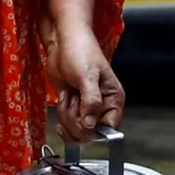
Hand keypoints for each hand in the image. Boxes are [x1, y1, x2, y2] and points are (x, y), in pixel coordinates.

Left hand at [40, 0, 123, 139]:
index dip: (95, 129)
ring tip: (69, 95)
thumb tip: (91, 125)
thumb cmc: (80, 51)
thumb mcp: (87, 76)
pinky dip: (61, 113)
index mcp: (113, 100)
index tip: (84, 120)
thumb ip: (91, 102)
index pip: (110, 129)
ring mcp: (86, 108)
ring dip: (67, 115)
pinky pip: (67, 123)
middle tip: (73, 101)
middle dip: (76, 121)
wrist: (62, 41)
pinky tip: (63, 99)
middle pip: (91, 133)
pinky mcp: (73, 106)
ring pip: (77, 129)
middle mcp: (102, 106)